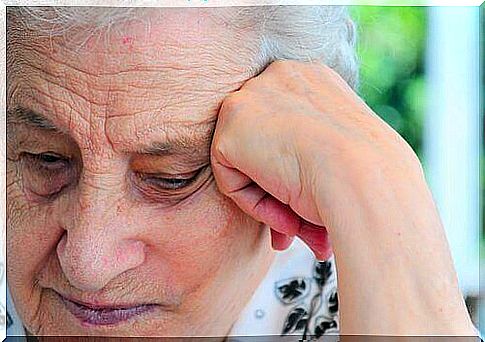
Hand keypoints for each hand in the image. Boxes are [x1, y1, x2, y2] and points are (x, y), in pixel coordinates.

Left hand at [210, 60, 476, 334]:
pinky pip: (231, 178)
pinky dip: (254, 205)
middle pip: (261, 140)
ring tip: (299, 224)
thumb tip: (296, 176)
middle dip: (276, 186)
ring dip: (269, 198)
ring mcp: (250, 98)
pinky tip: (287, 211)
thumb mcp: (344, 146)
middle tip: (298, 223)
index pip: (284, 123)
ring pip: (245, 161)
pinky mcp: (230, 128)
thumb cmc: (365, 172)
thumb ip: (313, 145)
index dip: (294, 168)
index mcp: (310, 77)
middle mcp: (278, 76)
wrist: (364, 178)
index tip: (313, 197)